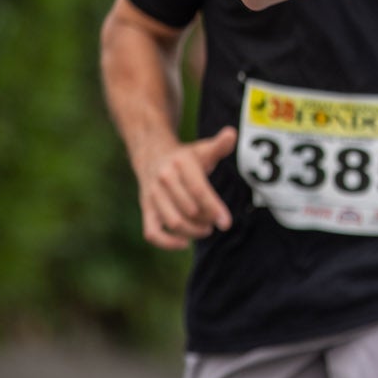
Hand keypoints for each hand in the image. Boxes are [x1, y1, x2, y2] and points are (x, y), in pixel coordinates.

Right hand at [135, 126, 237, 250]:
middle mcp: (164, 179)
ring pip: (173, 222)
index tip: (226, 223)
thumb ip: (219, 145)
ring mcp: (153, 195)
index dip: (214, 208)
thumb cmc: (185, 157)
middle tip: (216, 222)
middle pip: (189, 209)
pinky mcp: (146, 209)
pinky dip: (168, 243)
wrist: (152, 154)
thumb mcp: (202, 149)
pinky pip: (152, 233)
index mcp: (181, 163)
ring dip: (193, 231)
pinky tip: (185, 242)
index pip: (198, 190)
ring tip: (206, 230)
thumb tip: (232, 133)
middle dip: (206, 220)